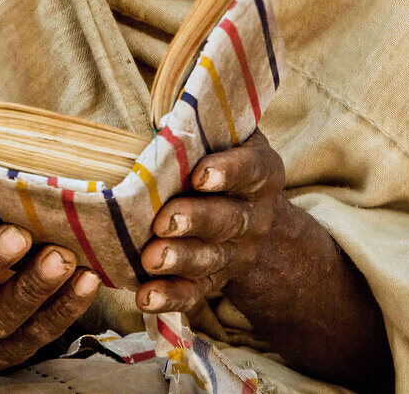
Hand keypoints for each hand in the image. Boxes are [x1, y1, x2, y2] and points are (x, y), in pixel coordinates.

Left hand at [137, 129, 393, 393]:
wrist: (259, 224)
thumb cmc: (227, 161)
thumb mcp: (229, 137)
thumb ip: (203, 124)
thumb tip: (165, 111)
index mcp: (262, 172)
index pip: (252, 169)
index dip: (229, 171)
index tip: (200, 174)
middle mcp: (256, 215)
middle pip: (230, 219)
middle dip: (197, 220)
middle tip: (165, 221)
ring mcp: (237, 252)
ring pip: (212, 259)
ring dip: (181, 260)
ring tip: (151, 258)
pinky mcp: (215, 281)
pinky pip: (196, 293)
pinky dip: (171, 297)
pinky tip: (146, 296)